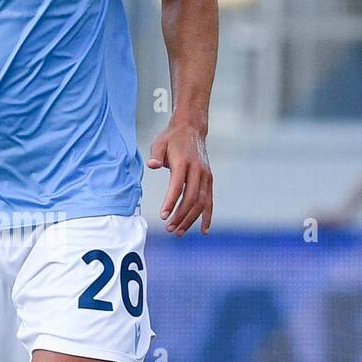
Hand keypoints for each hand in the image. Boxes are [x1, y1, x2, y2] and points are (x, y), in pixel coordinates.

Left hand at [147, 120, 212, 234]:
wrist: (191, 129)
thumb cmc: (172, 138)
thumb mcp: (159, 142)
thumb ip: (155, 154)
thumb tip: (152, 165)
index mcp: (184, 162)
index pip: (178, 186)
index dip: (171, 202)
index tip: (163, 216)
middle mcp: (198, 170)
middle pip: (191, 198)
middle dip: (181, 216)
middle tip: (169, 228)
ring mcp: (206, 176)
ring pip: (201, 202)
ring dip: (191, 219)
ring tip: (178, 232)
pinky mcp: (209, 179)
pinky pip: (210, 201)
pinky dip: (207, 216)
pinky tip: (203, 230)